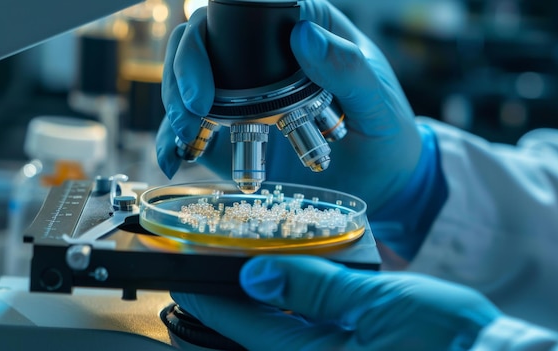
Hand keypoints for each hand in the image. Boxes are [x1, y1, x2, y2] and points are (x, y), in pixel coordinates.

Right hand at [157, 0, 447, 260]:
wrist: (381, 183)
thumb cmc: (385, 131)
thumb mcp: (376, 99)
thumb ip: (347, 68)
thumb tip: (304, 35)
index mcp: (297, 30)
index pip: (242, 13)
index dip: (215, 32)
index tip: (213, 74)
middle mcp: (262, 59)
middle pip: (202, 43)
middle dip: (185, 72)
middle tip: (195, 109)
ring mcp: (243, 97)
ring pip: (187, 82)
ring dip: (176, 105)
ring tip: (186, 135)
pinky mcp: (231, 133)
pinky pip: (191, 128)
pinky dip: (173, 141)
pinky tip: (173, 158)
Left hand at [172, 255, 501, 350]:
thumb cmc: (449, 339)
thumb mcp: (378, 301)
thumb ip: (317, 287)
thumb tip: (260, 272)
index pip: (247, 329)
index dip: (213, 299)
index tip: (187, 277)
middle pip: (257, 339)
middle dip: (230, 308)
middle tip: (207, 277)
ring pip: (281, 338)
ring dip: (259, 310)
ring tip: (244, 278)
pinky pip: (307, 339)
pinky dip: (291, 316)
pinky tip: (290, 294)